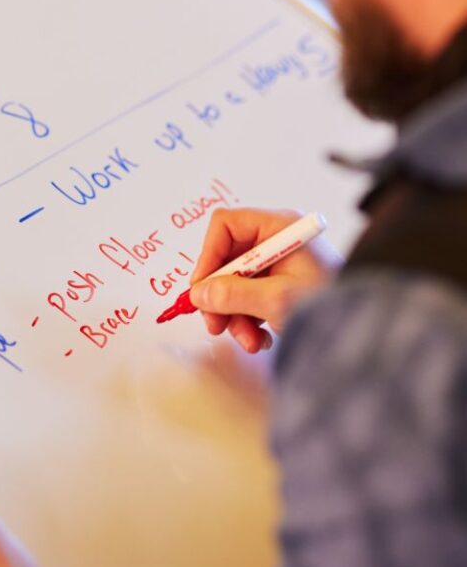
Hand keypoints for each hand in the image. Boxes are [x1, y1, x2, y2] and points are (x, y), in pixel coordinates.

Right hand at [190, 208, 338, 353]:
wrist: (367, 335)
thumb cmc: (331, 306)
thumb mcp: (276, 300)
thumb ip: (233, 295)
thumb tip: (199, 294)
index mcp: (280, 227)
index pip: (226, 225)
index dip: (208, 255)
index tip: (201, 289)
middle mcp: (278, 240)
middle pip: (228, 258)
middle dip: (221, 295)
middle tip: (216, 325)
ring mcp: (281, 263)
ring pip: (236, 282)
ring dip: (235, 314)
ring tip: (249, 341)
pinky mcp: (284, 284)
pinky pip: (252, 296)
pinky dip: (250, 319)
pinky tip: (262, 340)